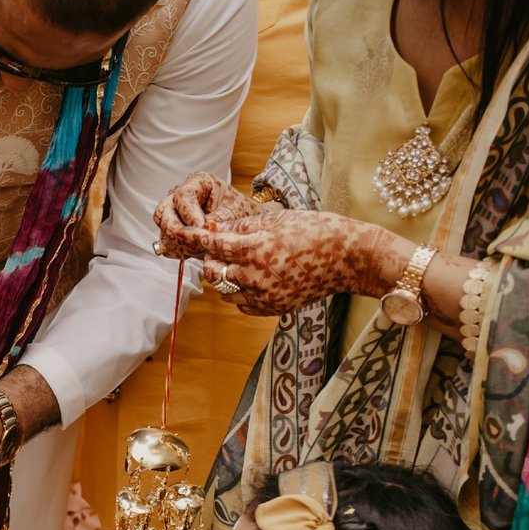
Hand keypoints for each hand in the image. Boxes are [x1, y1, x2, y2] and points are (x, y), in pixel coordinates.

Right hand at [152, 172, 263, 259]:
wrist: (241, 225)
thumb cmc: (239, 211)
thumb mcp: (234, 211)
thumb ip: (218, 218)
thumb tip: (204, 229)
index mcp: (198, 182)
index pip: (184, 195)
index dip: (189, 212)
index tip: (200, 226)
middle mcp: (181, 197)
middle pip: (163, 211)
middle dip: (175, 229)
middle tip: (192, 242)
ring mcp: (174, 214)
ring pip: (163, 229)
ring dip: (179, 242)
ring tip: (200, 248)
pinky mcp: (173, 232)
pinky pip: (166, 243)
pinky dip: (178, 251)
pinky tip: (195, 252)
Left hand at [185, 211, 392, 317]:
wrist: (348, 258)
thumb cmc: (315, 230)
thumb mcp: (276, 220)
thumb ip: (241, 227)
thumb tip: (212, 229)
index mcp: (255, 249)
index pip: (213, 245)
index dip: (194, 238)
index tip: (179, 234)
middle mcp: (255, 276)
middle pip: (213, 272)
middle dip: (211, 260)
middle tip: (220, 250)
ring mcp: (263, 296)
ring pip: (224, 291)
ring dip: (225, 277)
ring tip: (242, 264)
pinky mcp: (272, 309)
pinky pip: (241, 304)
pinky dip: (240, 293)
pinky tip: (254, 279)